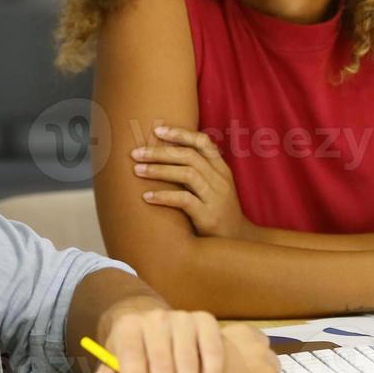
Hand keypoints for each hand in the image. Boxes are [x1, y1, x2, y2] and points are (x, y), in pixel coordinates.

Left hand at [88, 302, 225, 372]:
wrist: (155, 325)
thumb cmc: (134, 352)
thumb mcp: (115, 362)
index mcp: (129, 327)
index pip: (131, 353)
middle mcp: (155, 318)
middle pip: (160, 359)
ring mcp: (182, 318)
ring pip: (187, 357)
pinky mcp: (205, 322)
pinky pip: (212, 349)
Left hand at [133, 126, 257, 241]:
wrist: (237, 242)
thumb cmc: (218, 213)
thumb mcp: (214, 188)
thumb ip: (198, 172)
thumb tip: (165, 156)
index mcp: (221, 169)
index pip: (203, 142)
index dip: (180, 133)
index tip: (157, 130)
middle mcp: (220, 180)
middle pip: (189, 156)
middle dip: (160, 152)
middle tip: (136, 153)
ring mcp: (216, 198)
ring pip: (187, 174)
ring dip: (159, 170)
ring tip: (137, 170)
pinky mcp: (209, 217)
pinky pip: (184, 200)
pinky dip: (164, 196)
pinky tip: (147, 197)